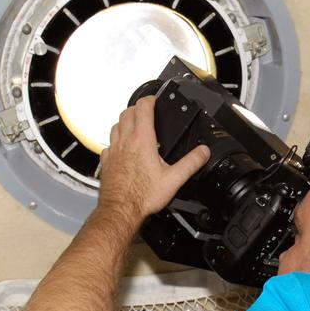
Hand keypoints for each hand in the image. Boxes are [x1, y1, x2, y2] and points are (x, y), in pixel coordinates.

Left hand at [97, 95, 210, 218]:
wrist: (121, 210)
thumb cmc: (142, 196)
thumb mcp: (174, 179)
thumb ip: (191, 163)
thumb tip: (203, 152)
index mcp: (142, 140)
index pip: (142, 108)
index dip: (149, 100)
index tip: (154, 100)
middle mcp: (125, 142)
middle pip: (126, 113)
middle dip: (136, 108)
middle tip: (145, 111)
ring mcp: (113, 151)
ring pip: (115, 126)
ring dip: (124, 122)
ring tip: (134, 127)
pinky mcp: (106, 162)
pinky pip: (109, 145)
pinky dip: (115, 141)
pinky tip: (122, 149)